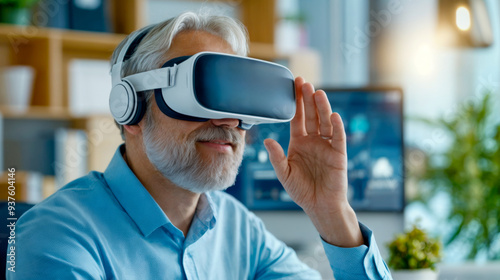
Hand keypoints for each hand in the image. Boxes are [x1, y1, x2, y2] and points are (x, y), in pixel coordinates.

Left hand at [264, 77, 362, 246]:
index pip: (297, 118)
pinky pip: (338, 137)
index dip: (296, 103)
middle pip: (311, 115)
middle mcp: (313, 140)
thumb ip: (276, 157)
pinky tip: (332, 115)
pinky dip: (336, 126)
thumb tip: (267, 140)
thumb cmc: (301, 190)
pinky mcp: (339, 154)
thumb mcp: (284, 173)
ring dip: (322, 108)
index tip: (294, 86)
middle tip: (304, 83)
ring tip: (317, 93)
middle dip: (307, 99)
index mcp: (299, 142)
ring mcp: (327, 145)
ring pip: (325, 122)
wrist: (320, 206)